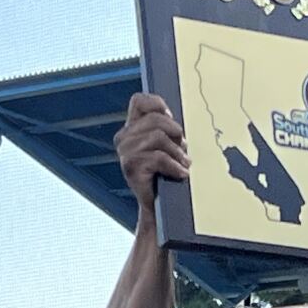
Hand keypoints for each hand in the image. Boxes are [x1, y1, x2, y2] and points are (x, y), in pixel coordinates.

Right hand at [114, 93, 190, 212]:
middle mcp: (124, 138)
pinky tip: (181, 173)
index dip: (157, 104)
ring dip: (177, 152)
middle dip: (175, 133)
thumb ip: (165, 131)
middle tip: (183, 149)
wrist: (157, 206)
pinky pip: (159, 157)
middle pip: (155, 119)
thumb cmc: (163, 175)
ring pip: (159, 137)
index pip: (139, 101)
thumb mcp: (165, 148)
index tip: (171, 118)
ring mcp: (126, 152)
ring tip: (183, 163)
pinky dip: (175, 166)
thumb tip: (177, 124)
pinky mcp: (131, 167)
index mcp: (131, 129)